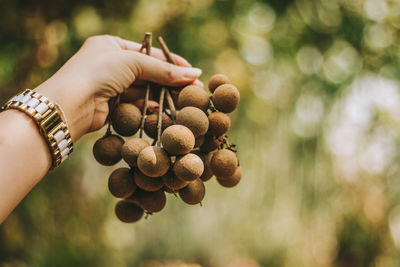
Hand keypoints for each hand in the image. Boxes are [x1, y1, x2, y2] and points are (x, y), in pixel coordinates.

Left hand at [34, 35, 201, 141]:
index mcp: (113, 45)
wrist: (71, 104)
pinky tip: (162, 108)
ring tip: (183, 101)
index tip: (193, 72)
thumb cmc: (99, 72)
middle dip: (170, 81)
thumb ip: (163, 70)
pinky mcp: (111, 104)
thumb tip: (194, 74)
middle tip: (193, 90)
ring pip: (144, 89)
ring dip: (163, 94)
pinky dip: (149, 105)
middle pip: (149, 72)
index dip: (173, 63)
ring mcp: (111, 85)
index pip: (150, 53)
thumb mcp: (133, 63)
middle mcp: (111, 63)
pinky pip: (136, 102)